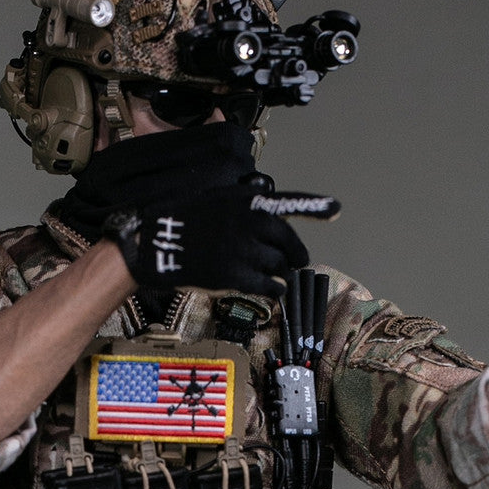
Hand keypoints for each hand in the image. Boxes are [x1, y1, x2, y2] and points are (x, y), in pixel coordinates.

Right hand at [102, 184, 339, 297]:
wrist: (152, 245)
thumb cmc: (180, 221)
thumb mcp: (213, 198)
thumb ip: (242, 203)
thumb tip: (266, 200)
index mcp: (246, 201)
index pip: (288, 202)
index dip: (315, 205)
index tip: (336, 208)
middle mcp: (250, 222)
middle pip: (289, 243)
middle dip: (294, 255)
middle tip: (294, 262)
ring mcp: (245, 249)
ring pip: (281, 266)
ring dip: (280, 273)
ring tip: (274, 275)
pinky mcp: (238, 275)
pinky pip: (270, 285)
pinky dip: (275, 290)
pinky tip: (272, 290)